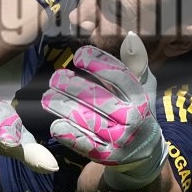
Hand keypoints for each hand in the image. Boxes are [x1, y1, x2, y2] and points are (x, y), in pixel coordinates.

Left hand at [41, 32, 165, 187]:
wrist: (144, 153)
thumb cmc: (137, 109)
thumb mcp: (143, 85)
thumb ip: (135, 62)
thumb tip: (130, 35)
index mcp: (141, 98)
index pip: (120, 77)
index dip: (98, 64)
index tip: (79, 55)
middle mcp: (133, 119)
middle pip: (100, 99)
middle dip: (74, 87)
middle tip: (56, 77)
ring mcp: (120, 140)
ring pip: (88, 121)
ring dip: (64, 107)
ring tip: (47, 96)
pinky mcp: (107, 157)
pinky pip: (85, 145)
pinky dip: (69, 135)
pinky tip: (55, 124)